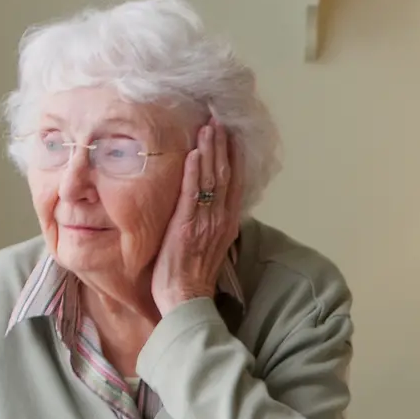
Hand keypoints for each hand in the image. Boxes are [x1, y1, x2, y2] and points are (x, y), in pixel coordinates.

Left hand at [150, 120, 241, 316]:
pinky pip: (192, 194)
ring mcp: (205, 222)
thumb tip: (209, 208)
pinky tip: (194, 152)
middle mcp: (220, 220)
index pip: (234, 184)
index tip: (231, 135)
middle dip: (222, 145)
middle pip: (224, 175)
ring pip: (211, 179)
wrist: (186, 300)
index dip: (234, 158)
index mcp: (227, 224)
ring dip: (210, 150)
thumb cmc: (192, 277)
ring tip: (208, 126)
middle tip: (219, 118)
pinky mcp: (186, 226)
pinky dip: (193, 172)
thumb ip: (211, 224)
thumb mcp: (209, 247)